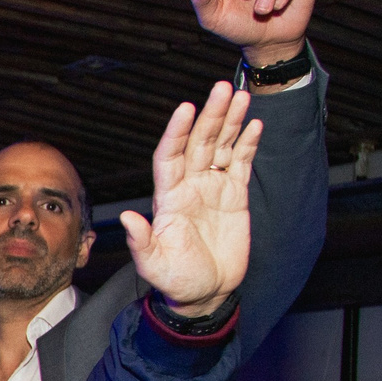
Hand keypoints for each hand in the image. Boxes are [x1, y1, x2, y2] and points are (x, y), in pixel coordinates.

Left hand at [121, 82, 261, 315]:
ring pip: (221, 146)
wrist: (205, 292)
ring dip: (230, 121)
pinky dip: (248, 144)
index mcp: (168, 197)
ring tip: (240, 96)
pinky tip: (254, 124)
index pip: (170, 156)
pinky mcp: (235, 196)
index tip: (186, 108)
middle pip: (199, 143)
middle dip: (211, 116)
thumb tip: (127, 217)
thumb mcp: (153, 264)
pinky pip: (241, 164)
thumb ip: (142, 241)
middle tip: (223, 88)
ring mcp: (212, 189)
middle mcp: (189, 186)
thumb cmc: (175, 279)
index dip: (177, 132)